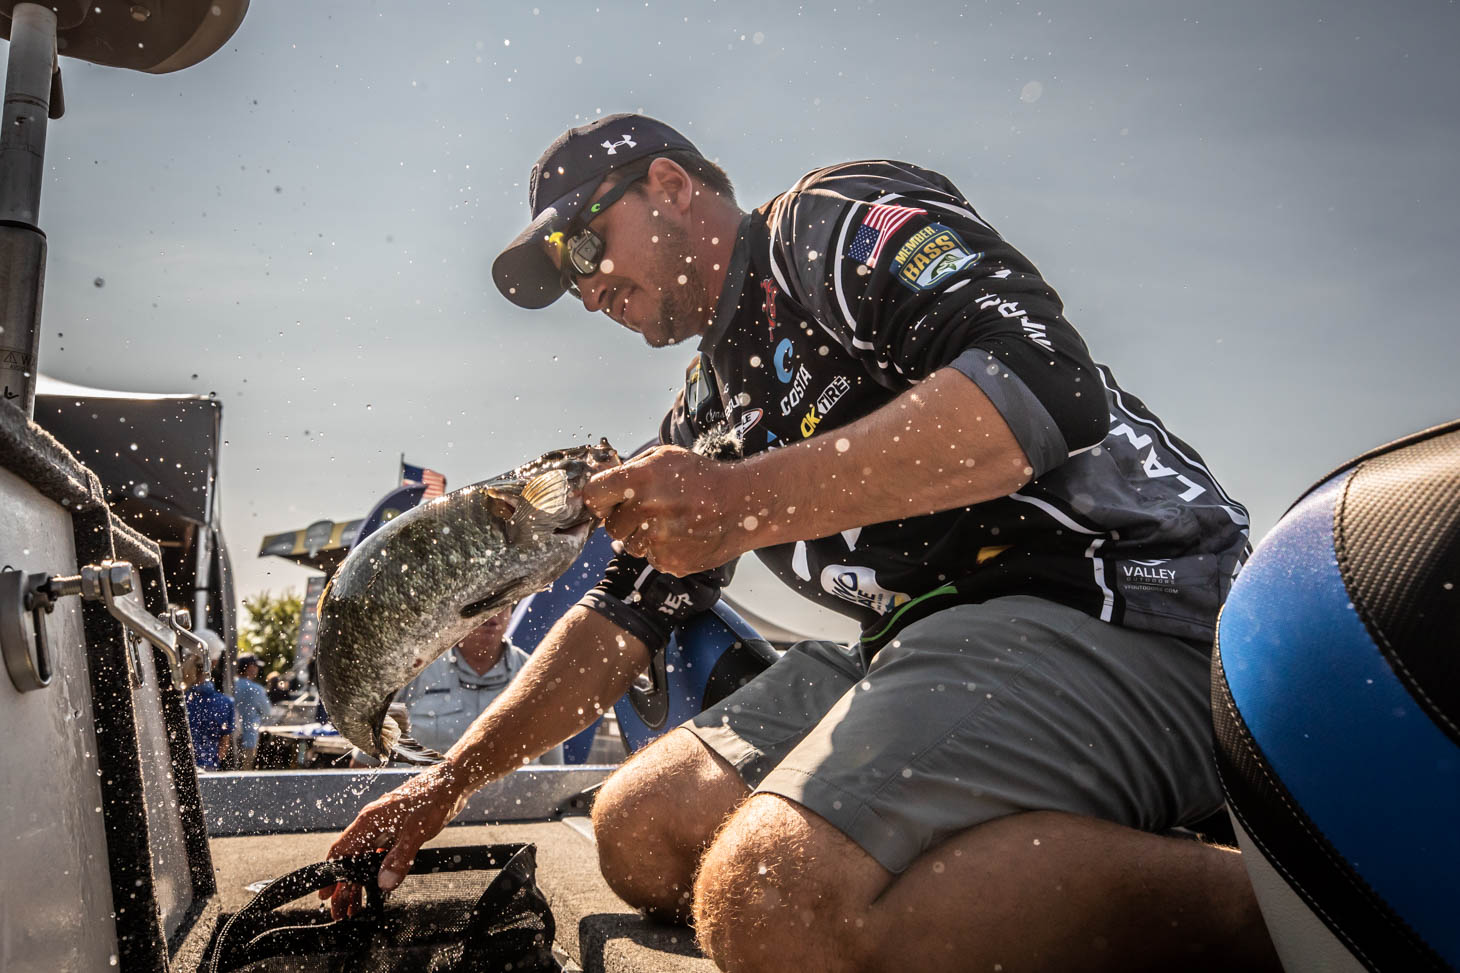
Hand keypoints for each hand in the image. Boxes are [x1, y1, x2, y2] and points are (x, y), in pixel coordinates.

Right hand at [318, 762, 469, 917]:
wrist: (452, 781)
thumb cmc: (433, 798)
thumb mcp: (416, 831)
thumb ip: (399, 857)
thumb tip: (384, 883)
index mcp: (369, 820)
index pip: (341, 851)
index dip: (332, 874)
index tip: (325, 894)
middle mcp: (372, 823)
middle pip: (351, 859)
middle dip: (344, 886)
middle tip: (340, 911)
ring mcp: (384, 826)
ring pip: (365, 859)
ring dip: (359, 882)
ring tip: (354, 906)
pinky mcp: (397, 829)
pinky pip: (380, 854)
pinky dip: (376, 871)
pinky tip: (376, 886)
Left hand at [583, 445, 749, 575]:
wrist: (742, 504)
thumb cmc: (701, 477)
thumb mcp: (664, 457)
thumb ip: (629, 469)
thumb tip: (599, 484)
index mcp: (640, 479)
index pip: (593, 496)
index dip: (598, 500)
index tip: (606, 501)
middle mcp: (646, 510)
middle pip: (611, 526)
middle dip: (625, 519)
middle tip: (650, 509)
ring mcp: (658, 539)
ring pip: (630, 545)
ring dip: (643, 536)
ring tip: (670, 521)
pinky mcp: (670, 562)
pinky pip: (651, 558)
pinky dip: (662, 550)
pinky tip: (681, 535)